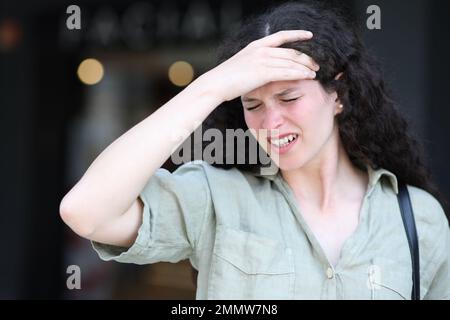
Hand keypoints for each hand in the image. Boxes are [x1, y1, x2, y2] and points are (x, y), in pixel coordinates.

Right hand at [202, 30, 319, 102]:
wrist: (216, 83)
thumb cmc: (226, 79)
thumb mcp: (241, 65)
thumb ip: (254, 64)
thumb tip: (261, 69)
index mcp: (256, 46)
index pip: (281, 36)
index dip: (297, 34)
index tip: (309, 35)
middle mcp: (261, 50)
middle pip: (290, 51)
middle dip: (306, 58)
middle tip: (316, 64)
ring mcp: (263, 60)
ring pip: (291, 62)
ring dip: (306, 67)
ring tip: (315, 72)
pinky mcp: (264, 72)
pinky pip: (288, 72)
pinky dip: (300, 74)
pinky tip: (308, 77)